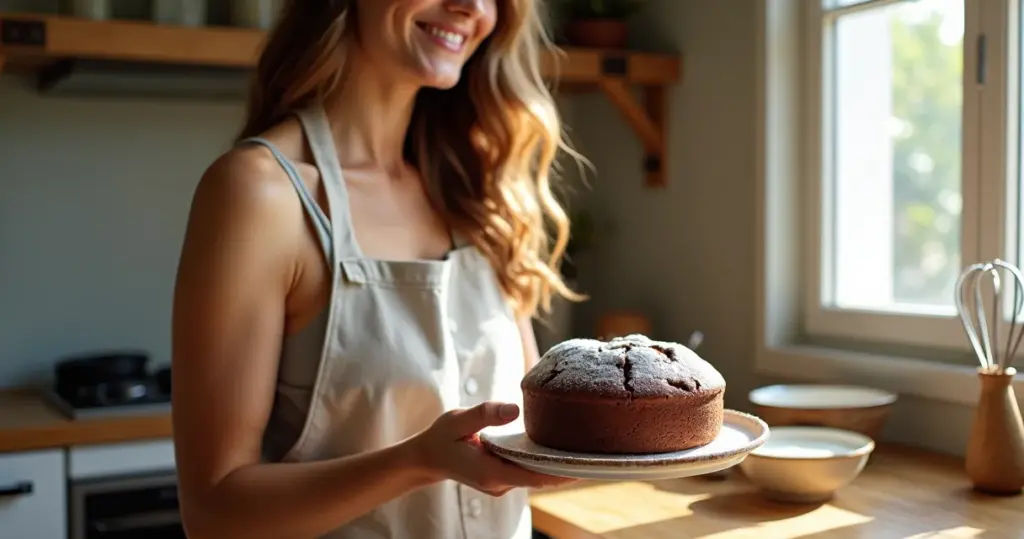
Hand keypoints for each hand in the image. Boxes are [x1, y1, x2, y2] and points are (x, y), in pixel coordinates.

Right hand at [409, 402, 577, 496]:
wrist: (426, 458)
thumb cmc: (441, 438)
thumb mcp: (457, 420)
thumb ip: (485, 415)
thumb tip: (514, 410)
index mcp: (491, 473)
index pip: (535, 477)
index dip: (562, 472)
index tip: (586, 465)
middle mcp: (500, 483)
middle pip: (541, 479)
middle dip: (568, 468)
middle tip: (598, 454)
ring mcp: (502, 483)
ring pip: (537, 477)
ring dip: (558, 465)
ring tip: (587, 449)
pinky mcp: (503, 478)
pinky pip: (530, 472)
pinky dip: (545, 462)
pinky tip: (562, 449)